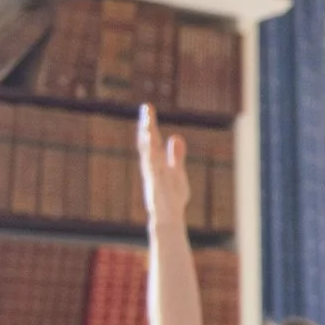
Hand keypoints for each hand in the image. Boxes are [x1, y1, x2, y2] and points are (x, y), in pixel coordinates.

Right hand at [136, 106, 189, 225]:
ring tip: (147, 126)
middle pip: (148, 143)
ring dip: (147, 141)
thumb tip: (175, 136)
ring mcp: (153, 176)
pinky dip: (152, 162)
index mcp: (156, 162)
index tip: (147, 107)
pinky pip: (154, 172)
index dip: (149, 123)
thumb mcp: (177, 171)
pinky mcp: (157, 187)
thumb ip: (176, 155)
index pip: (152, 139)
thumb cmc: (172, 196)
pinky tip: (152, 151)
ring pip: (148, 155)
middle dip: (147, 126)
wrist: (168, 217)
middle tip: (146, 108)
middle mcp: (152, 166)